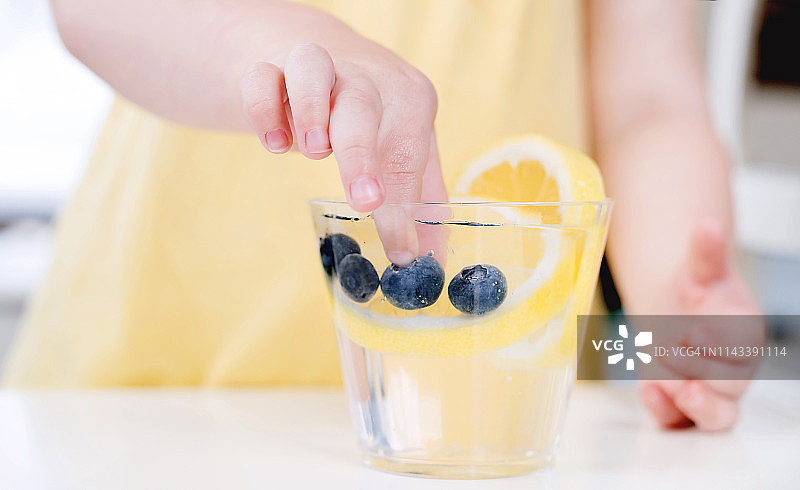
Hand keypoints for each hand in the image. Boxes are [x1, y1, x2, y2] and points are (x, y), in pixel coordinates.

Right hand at [240, 41, 446, 264]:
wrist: (331, 57)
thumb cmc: (377, 116)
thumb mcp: (407, 149)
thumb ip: (418, 201)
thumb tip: (427, 260)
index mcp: (409, 97)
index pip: (408, 155)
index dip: (403, 208)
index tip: (400, 252)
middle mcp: (366, 77)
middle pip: (363, 108)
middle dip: (362, 157)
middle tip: (365, 201)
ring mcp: (319, 67)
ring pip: (311, 69)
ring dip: (310, 110)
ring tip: (314, 151)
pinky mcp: (273, 67)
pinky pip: (261, 76)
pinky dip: (263, 107)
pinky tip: (274, 143)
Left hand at [638, 221, 764, 430]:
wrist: (675, 311)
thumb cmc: (695, 292)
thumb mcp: (697, 269)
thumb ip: (704, 253)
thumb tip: (707, 225)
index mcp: (745, 333)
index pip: (742, 345)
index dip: (720, 342)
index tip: (694, 331)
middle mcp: (735, 368)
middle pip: (732, 386)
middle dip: (703, 376)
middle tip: (676, 359)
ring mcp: (710, 390)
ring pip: (717, 416)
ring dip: (695, 406)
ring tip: (670, 386)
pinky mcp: (682, 405)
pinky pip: (680, 421)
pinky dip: (665, 412)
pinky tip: (647, 393)